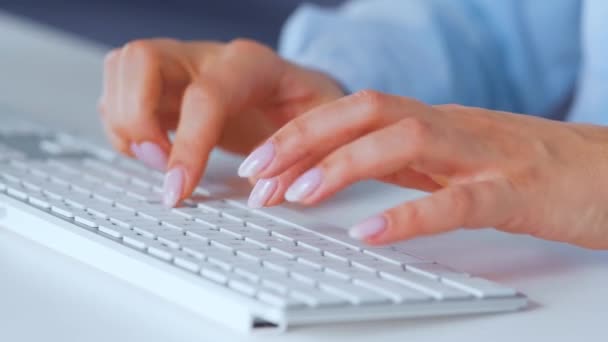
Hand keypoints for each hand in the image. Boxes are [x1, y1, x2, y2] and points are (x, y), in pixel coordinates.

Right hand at [98, 38, 343, 205]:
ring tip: (157, 160)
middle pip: (141, 59)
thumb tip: (263, 192)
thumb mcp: (326, 131)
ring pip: (121, 69)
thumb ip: (302, 160)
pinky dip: (125, 129)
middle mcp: (209, 58)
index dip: (188, 146)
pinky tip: (155, 153)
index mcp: (253, 64)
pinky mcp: (165, 87)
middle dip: (136, 118)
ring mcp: (182, 67)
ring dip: (124, 123)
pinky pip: (120, 95)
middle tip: (159, 163)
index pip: (206, 96)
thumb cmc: (310, 108)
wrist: (299, 94)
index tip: (179, 190)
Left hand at [239, 90, 607, 249]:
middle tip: (257, 175)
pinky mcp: (516, 191)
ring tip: (297, 196)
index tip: (260, 165)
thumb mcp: (455, 159)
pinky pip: (457, 201)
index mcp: (432, 122)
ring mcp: (483, 155)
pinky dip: (409, 216)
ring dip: (343, 167)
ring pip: (403, 142)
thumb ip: (406, 161)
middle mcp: (449, 128)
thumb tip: (348, 168)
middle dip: (303, 140)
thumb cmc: (531, 168)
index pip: (354, 114)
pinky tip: (369, 232)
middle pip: (365, 114)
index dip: (301, 135)